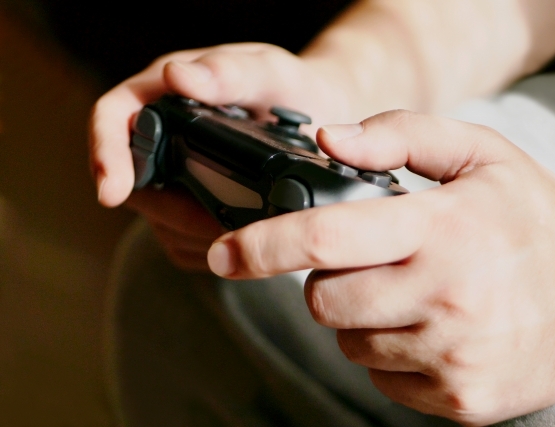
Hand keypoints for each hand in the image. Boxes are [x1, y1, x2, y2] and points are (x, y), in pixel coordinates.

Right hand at [89, 43, 351, 269]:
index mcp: (166, 92)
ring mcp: (174, 175)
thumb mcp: (269, 72)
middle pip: (134, 180)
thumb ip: (228, 73)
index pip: (114, 118)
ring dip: (192, 231)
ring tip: (240, 225)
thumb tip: (176, 76)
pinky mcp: (191, 206)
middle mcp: (162, 135)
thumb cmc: (292, 86)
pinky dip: (207, 244)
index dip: (107, 153)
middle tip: (218, 222)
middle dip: (168, 209)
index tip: (113, 191)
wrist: (321, 113)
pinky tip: (238, 235)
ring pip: (158, 217)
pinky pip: (181, 237)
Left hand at [205, 111, 554, 424]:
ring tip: (417, 293)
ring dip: (364, 317)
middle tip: (376, 261)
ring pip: (350, 342)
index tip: (223, 254)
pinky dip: (392, 352)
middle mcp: (448, 297)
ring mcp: (454, 357)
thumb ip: (400, 134)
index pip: (325, 240)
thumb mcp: (479, 153)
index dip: (262, 247)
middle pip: (325, 302)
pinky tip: (434, 328)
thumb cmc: (535, 217)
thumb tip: (329, 138)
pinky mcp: (461, 400)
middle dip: (330, 282)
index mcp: (444, 228)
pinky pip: (382, 379)